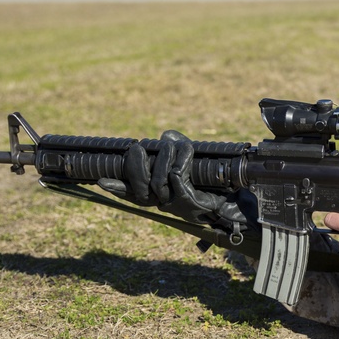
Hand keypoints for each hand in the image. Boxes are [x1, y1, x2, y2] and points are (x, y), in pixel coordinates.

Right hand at [98, 130, 256, 230]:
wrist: (237, 203)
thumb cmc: (216, 184)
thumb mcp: (192, 163)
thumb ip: (177, 149)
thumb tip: (165, 135)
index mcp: (160, 196)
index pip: (131, 193)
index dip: (117, 188)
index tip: (101, 180)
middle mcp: (164, 203)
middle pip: (138, 183)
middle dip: (136, 163)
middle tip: (137, 147)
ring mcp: (175, 203)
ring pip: (158, 175)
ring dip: (166, 155)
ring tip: (173, 146)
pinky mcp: (188, 200)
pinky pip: (177, 174)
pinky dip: (182, 158)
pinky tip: (186, 150)